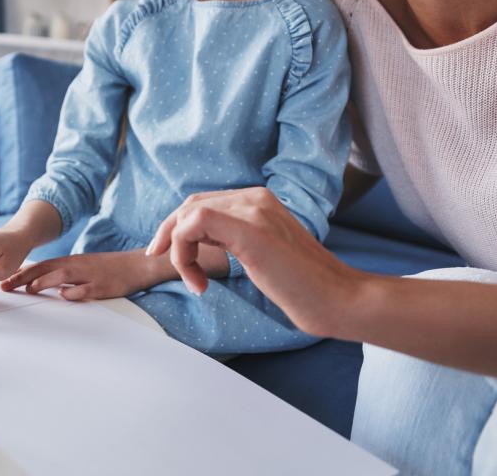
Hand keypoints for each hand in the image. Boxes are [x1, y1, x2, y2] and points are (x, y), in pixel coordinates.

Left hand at [0, 250, 165, 300]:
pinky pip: (86, 289)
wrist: (137, 265)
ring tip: (29, 289)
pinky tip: (65, 296)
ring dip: (44, 281)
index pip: (41, 265)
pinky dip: (74, 292)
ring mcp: (89, 275)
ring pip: (63, 275)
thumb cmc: (108, 269)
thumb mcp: (82, 267)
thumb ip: (62, 274)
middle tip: (6, 286)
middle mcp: (77, 266)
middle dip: (24, 277)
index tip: (4, 280)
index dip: (22, 272)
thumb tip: (39, 282)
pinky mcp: (102, 286)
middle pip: (46, 268)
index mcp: (71, 262)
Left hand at [146, 187, 363, 336]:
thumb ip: (233, 239)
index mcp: (259, 199)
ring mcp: (254, 210)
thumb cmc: (302, 285)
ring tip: (196, 282)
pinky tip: (200, 281)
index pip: (203, 202)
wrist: (337, 298)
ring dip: (178, 250)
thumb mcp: (260, 253)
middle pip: (190, 204)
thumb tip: (197, 242)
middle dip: (167, 234)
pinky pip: (194, 224)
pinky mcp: (250, 230)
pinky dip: (183, 252)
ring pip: (188, 214)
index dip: (176, 226)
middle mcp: (255, 197)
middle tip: (160, 260)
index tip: (166, 254)